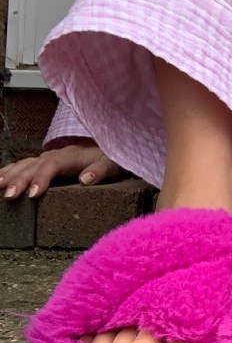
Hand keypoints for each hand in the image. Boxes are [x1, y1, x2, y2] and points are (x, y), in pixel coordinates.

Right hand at [0, 140, 120, 199]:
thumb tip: (85, 179)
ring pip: (24, 164)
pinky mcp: (42, 161)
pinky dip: (9, 170)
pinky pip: (22, 164)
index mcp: (69, 156)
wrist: (105, 147)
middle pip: (33, 166)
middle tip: (9, 196)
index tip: (33, 194)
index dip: (41, 179)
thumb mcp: (110, 164)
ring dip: (9, 175)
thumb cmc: (108, 158)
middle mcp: (54, 155)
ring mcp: (46, 158)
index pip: (52, 166)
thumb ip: (99, 170)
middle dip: (19, 180)